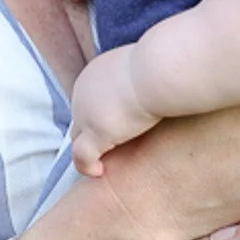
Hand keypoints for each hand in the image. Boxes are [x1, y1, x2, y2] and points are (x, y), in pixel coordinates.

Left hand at [70, 44, 159, 174]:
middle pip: (81, 120)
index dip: (100, 116)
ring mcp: (86, 114)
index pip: (89, 101)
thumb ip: (139, 78)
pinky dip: (88, 166)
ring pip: (79, 139)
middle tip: (112, 147)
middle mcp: (83, 94)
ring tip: (106, 163)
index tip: (116, 127)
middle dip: (93, 133)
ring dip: (91, 151)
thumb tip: (155, 82)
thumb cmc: (160, 67)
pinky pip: (82, 156)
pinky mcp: (96, 132)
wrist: (157, 72)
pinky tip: (99, 172)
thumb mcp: (145, 67)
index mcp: (94, 75)